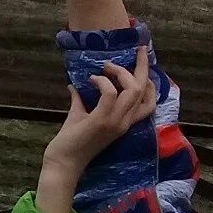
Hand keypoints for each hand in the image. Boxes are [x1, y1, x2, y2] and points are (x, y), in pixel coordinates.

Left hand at [36, 46, 154, 212]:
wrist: (63, 163)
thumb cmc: (71, 142)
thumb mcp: (79, 116)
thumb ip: (81, 101)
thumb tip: (73, 86)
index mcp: (124, 122)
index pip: (149, 102)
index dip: (150, 82)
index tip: (141, 63)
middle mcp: (124, 122)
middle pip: (145, 91)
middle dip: (143, 66)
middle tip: (139, 49)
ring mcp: (115, 122)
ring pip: (133, 89)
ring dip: (120, 72)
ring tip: (105, 66)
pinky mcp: (101, 121)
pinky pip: (110, 93)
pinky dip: (102, 82)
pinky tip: (90, 79)